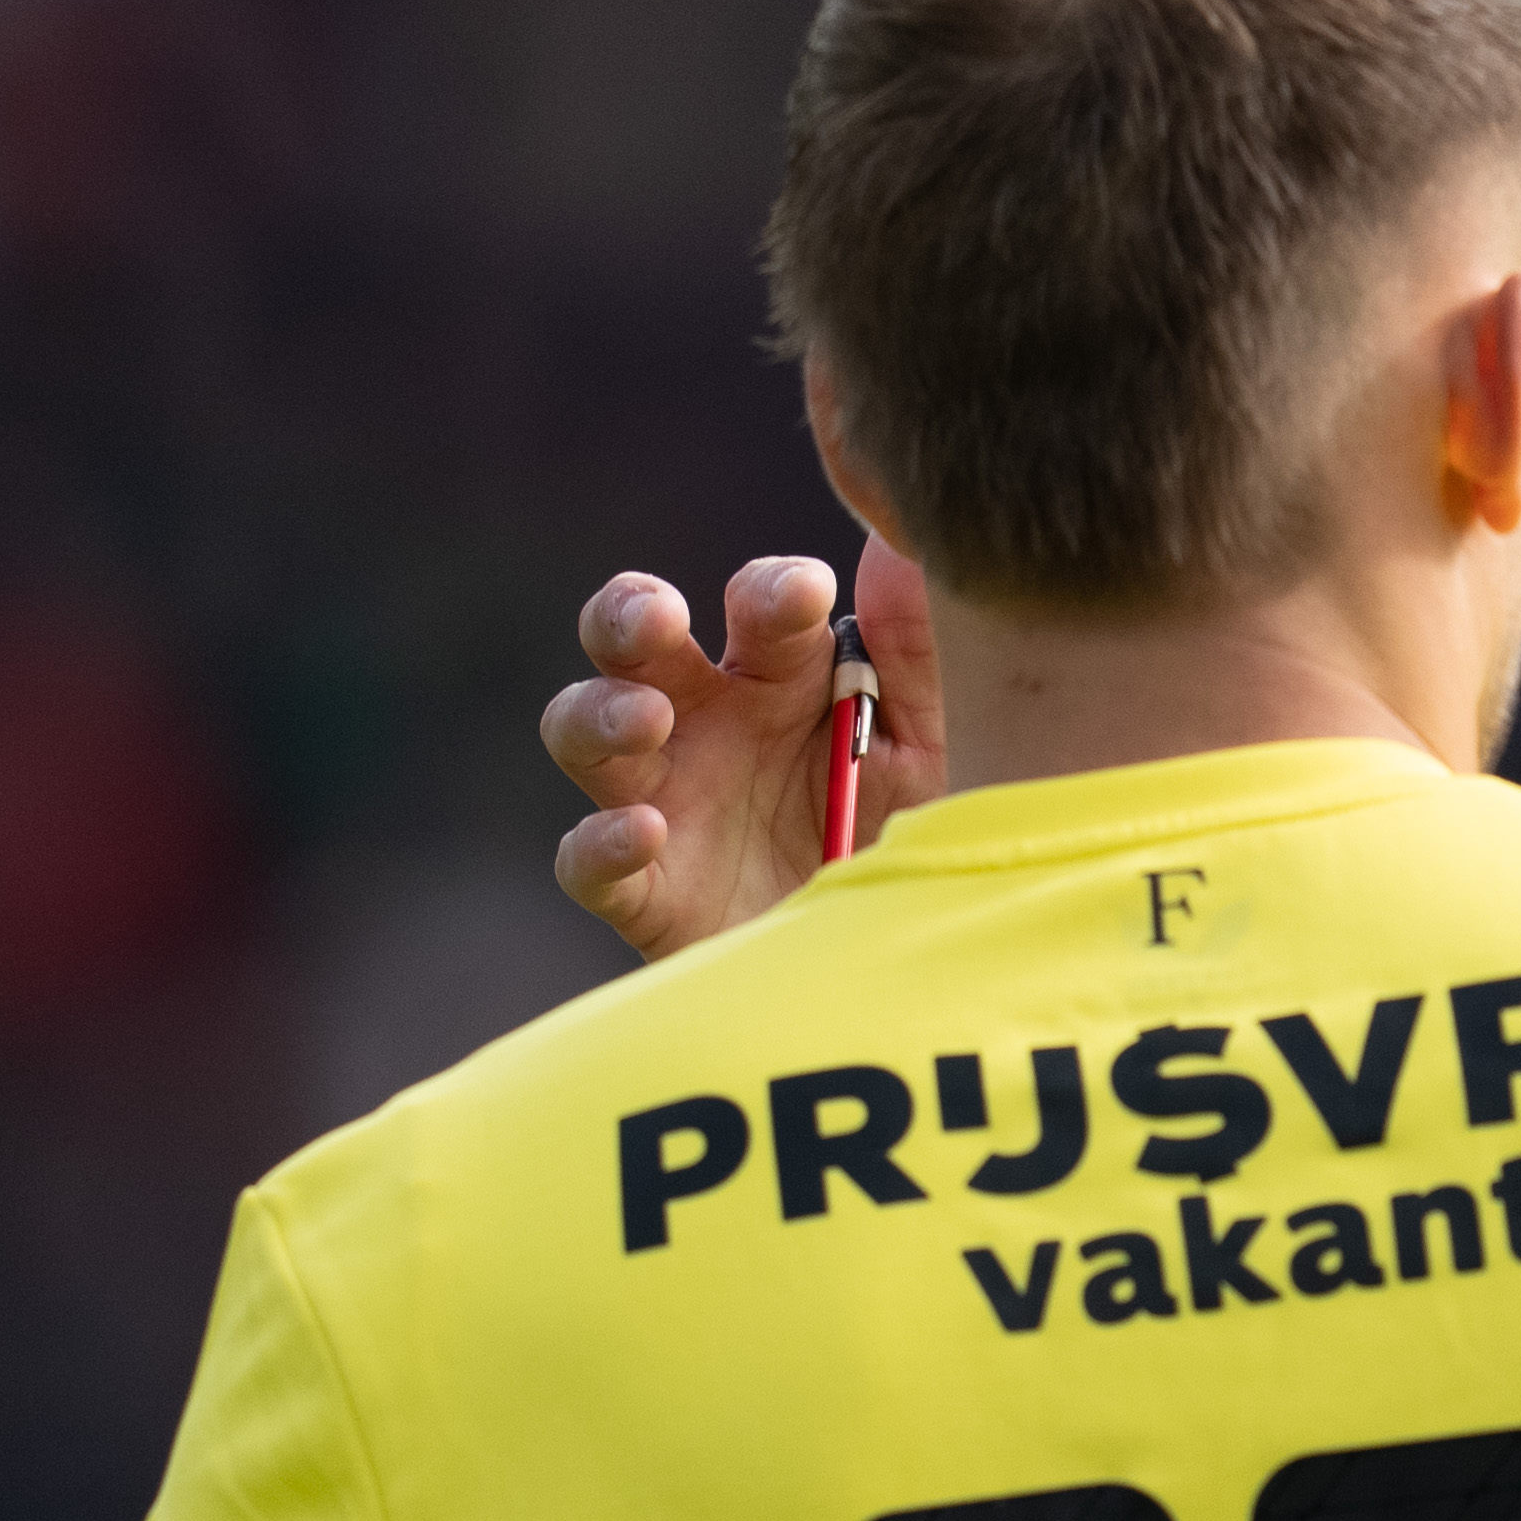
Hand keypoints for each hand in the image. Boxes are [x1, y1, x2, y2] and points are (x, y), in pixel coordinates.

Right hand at [543, 537, 946, 962]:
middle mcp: (709, 726)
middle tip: (656, 616)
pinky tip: (644, 831)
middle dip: (629, 614)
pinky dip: (603, 842)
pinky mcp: (646, 894)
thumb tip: (894, 546)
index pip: (757, 606)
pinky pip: (588, 860)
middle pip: (634, 642)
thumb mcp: (936, 749)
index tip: (800, 597)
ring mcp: (667, 804)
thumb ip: (918, 653)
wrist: (893, 974)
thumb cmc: (910, 841)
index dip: (770, 593)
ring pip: (584, 732)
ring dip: (601, 714)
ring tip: (647, 720)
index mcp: (780, 677)